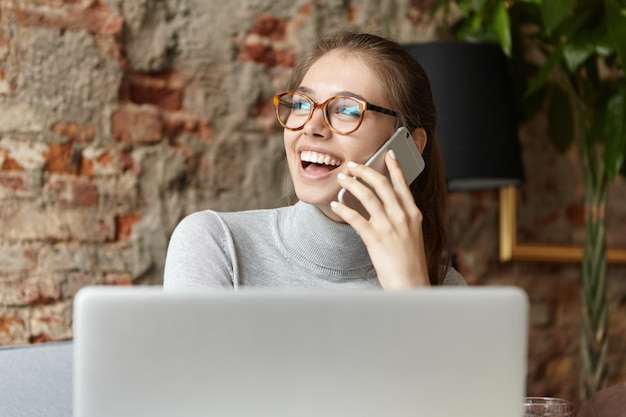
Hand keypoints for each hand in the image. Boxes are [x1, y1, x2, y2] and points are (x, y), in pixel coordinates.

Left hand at [331, 150, 429, 287]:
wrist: (410, 283)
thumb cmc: (410, 261)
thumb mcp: (412, 234)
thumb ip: (402, 218)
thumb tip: (385, 204)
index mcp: (413, 214)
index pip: (403, 184)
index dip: (395, 167)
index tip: (388, 154)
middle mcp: (402, 216)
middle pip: (382, 185)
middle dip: (365, 171)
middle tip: (352, 165)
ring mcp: (389, 226)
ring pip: (367, 196)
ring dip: (352, 184)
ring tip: (342, 179)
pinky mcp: (375, 238)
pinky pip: (355, 218)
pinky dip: (343, 209)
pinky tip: (336, 205)